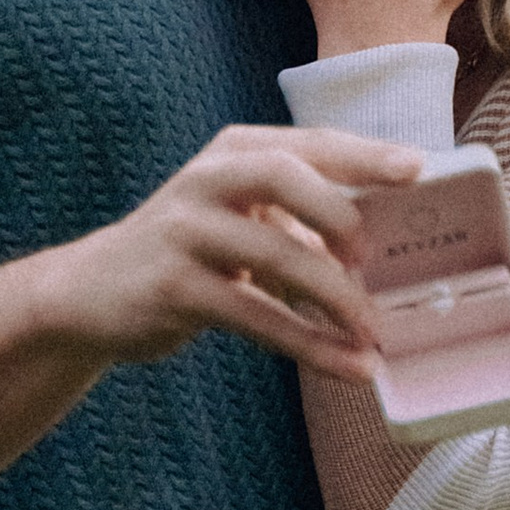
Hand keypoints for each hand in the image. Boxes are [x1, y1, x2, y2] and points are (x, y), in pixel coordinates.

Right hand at [30, 122, 422, 383]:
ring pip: (273, 254)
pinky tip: (348, 366)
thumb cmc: (190, 252)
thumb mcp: (241, 219)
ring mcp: (184, 231)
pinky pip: (255, 316)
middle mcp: (206, 180)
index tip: (419, 169)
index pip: (308, 143)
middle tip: (374, 256)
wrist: (90, 293)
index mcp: (234, 152)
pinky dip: (308, 344)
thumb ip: (301, 221)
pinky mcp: (171, 287)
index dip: (365, 154)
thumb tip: (384, 250)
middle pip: (283, 176)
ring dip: (333, 296)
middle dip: (338, 211)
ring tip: (374, 333)